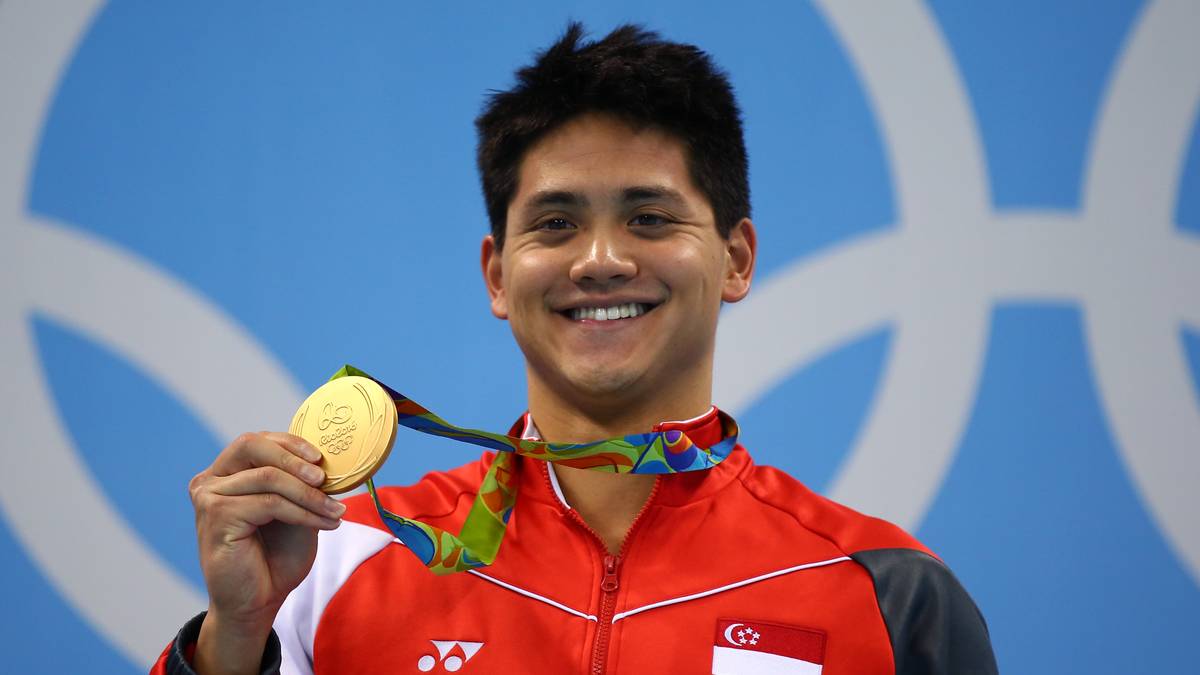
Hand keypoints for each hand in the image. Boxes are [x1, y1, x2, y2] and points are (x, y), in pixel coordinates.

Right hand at [188, 432, 344, 672]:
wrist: (258, 602)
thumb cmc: (274, 557)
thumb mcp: (294, 509)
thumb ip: (299, 482)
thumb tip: (325, 459)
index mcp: (226, 474)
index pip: (256, 441)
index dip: (291, 443)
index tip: (322, 458)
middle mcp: (211, 481)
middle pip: (252, 446)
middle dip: (294, 457)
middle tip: (324, 477)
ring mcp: (209, 497)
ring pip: (269, 478)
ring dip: (309, 494)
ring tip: (336, 511)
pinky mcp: (217, 516)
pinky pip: (270, 503)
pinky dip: (303, 512)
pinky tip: (325, 524)